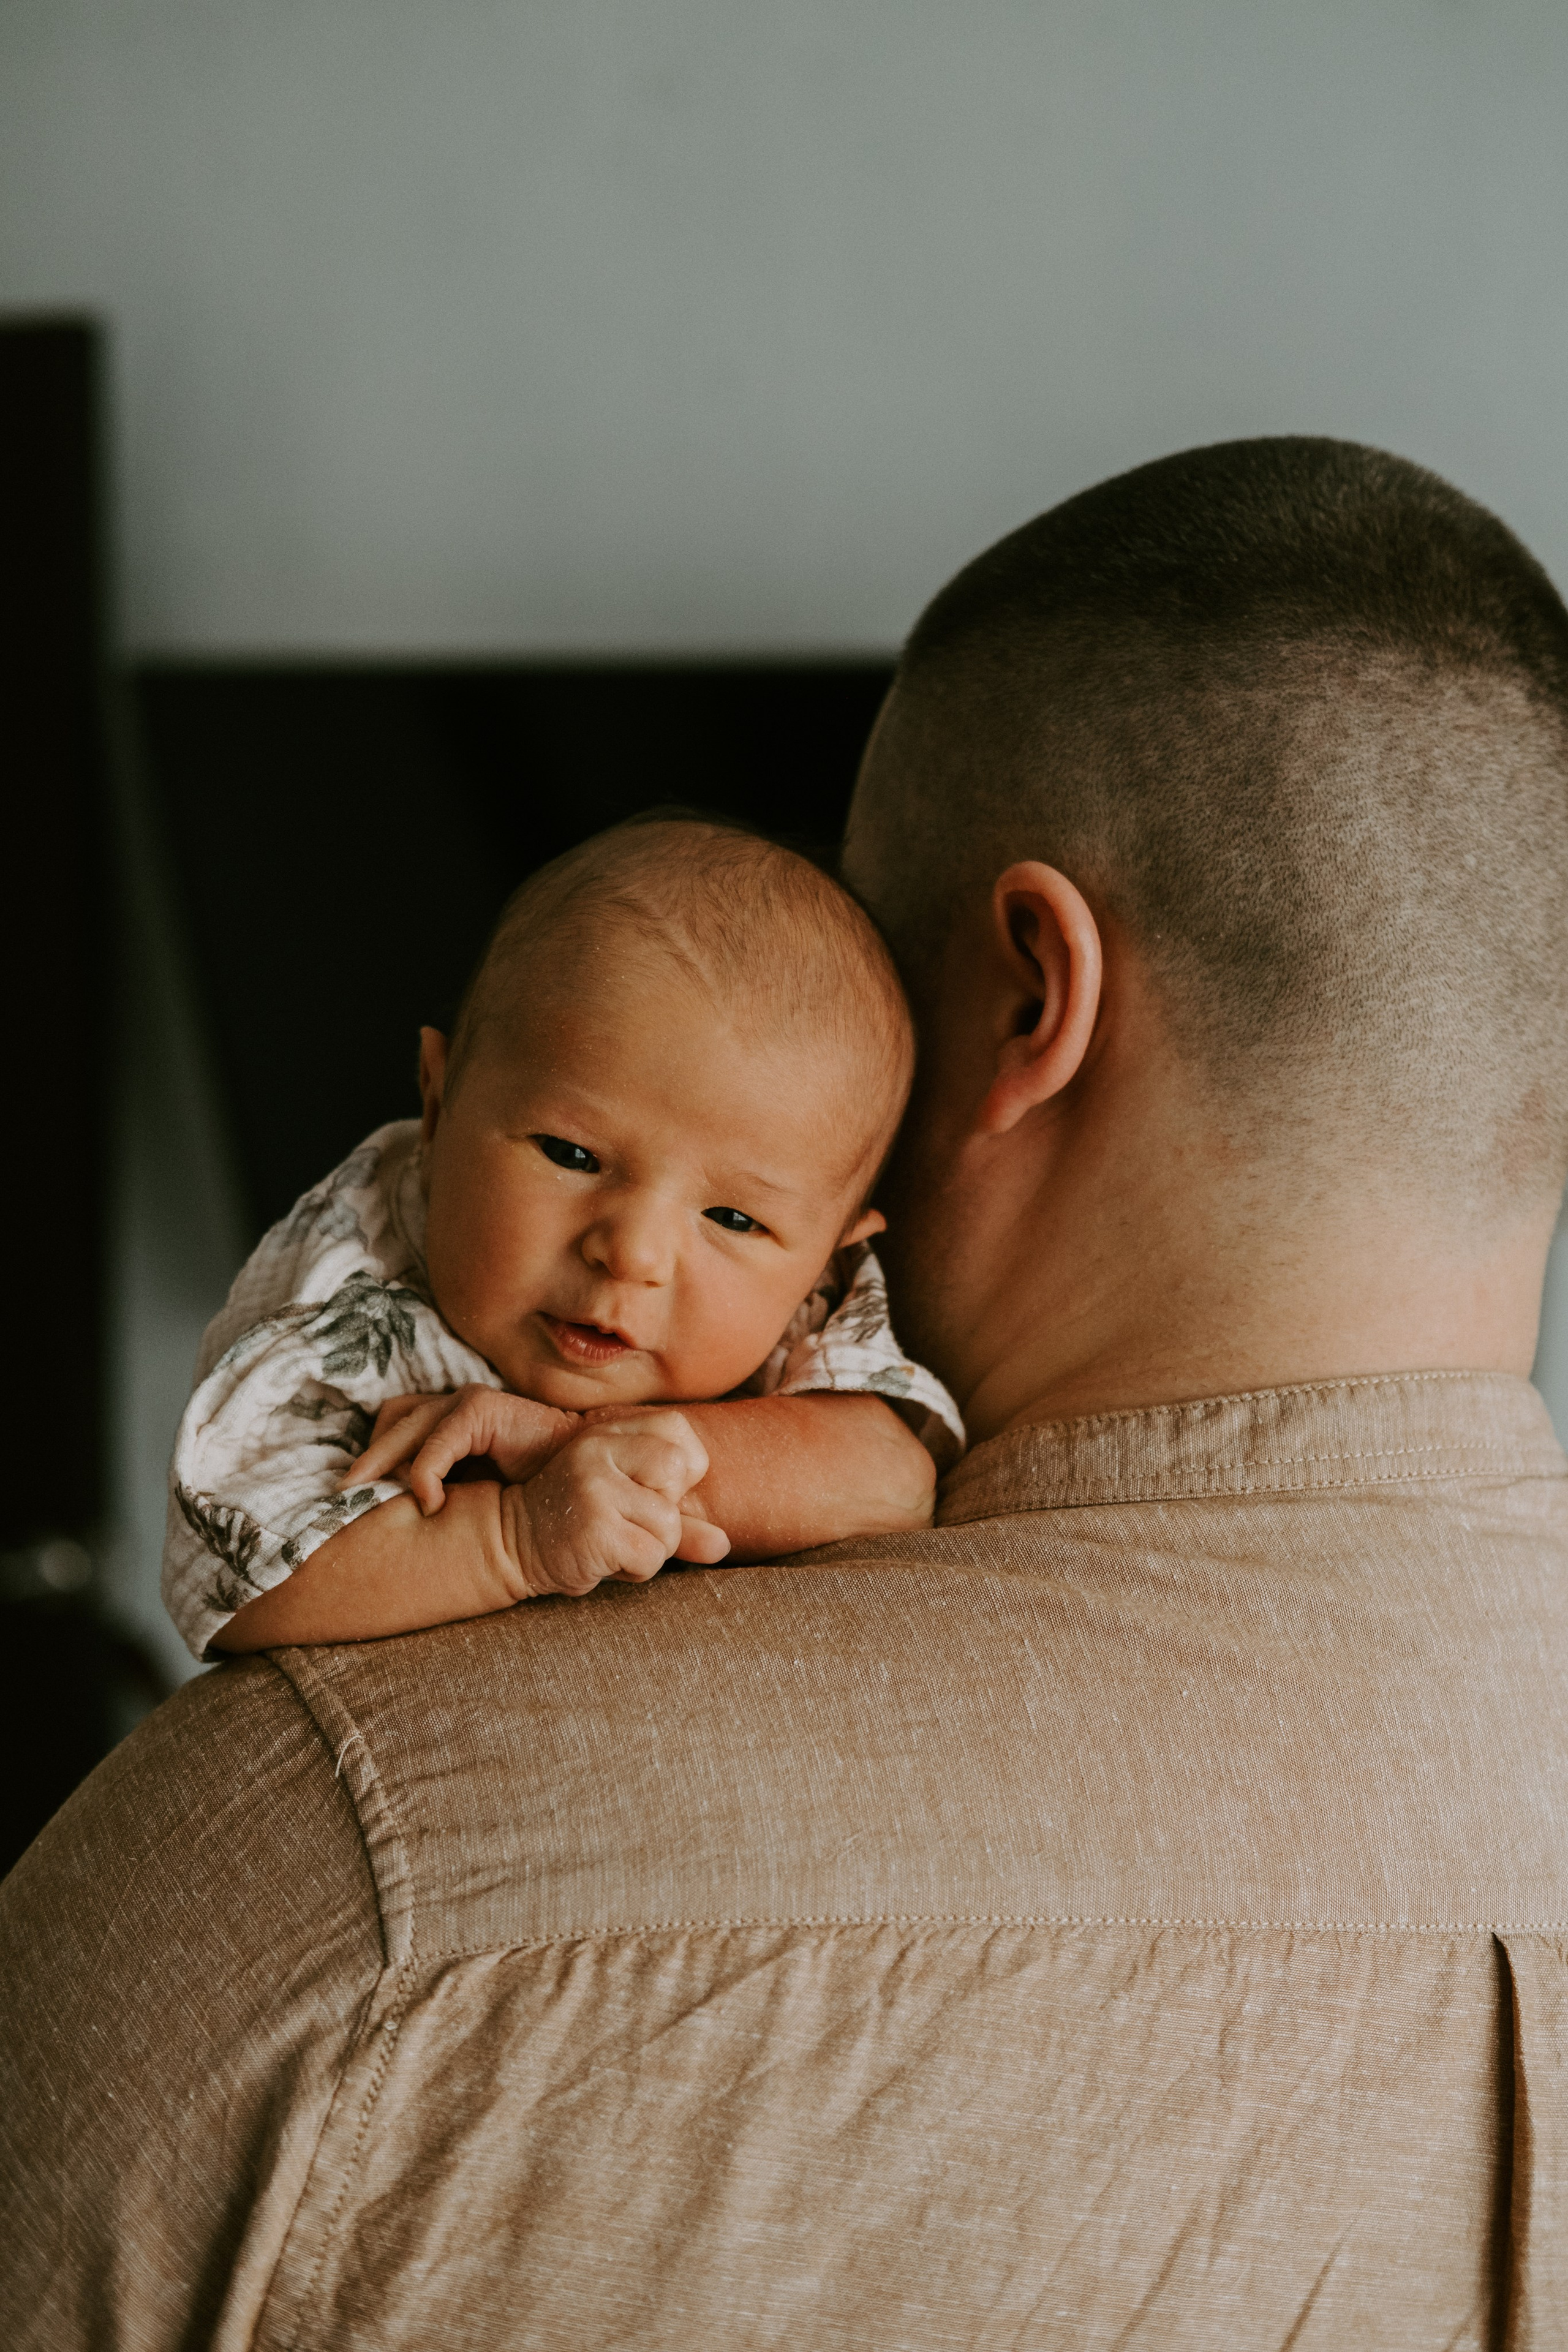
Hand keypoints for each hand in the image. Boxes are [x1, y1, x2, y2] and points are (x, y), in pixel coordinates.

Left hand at [346, 1386, 580, 1512]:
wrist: (581, 1482)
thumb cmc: (527, 1493)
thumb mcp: (468, 1494)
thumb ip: (438, 1491)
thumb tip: (389, 1516)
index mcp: (447, 1421)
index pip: (391, 1427)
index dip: (370, 1457)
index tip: (350, 1498)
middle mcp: (453, 1405)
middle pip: (390, 1422)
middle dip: (363, 1463)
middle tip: (342, 1500)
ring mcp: (467, 1402)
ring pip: (405, 1426)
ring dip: (383, 1465)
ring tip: (371, 1500)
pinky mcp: (485, 1407)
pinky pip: (438, 1440)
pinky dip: (424, 1472)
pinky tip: (428, 1503)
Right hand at [502, 1411, 730, 1597]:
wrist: (512, 1543)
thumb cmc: (579, 1523)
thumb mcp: (626, 1502)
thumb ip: (677, 1514)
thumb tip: (724, 1544)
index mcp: (608, 1430)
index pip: (679, 1432)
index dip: (680, 1470)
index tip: (648, 1490)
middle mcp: (599, 1448)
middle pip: (678, 1473)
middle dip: (666, 1511)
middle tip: (628, 1520)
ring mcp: (595, 1486)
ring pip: (669, 1523)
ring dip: (650, 1548)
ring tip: (613, 1542)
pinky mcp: (594, 1527)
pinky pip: (651, 1556)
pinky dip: (635, 1570)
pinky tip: (604, 1559)